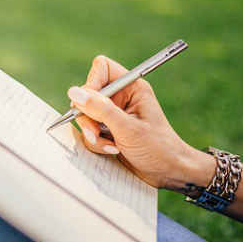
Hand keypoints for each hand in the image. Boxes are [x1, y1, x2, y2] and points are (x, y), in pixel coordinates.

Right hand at [68, 55, 213, 188]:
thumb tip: (74, 92)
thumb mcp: (127, 128)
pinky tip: (112, 150)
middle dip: (88, 116)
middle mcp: (121, 98)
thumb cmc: (158, 148)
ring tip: (110, 145)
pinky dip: (96, 143)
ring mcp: (113, 115)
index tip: (88, 103)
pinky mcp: (108, 130)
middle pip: (88, 94)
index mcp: (131, 87)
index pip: (102, 68)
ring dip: (92, 133)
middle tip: (96, 132)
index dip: (91, 83)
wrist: (168, 173)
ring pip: (85, 115)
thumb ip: (100, 109)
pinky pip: (89, 131)